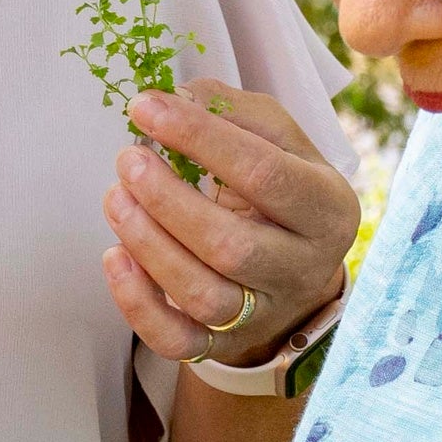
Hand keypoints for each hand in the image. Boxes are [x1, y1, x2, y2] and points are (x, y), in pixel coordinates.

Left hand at [102, 83, 359, 363]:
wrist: (294, 270)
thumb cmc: (278, 192)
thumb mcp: (278, 142)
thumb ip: (233, 112)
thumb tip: (175, 97)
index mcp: (327, 207)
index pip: (263, 173)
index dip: (200, 138)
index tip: (147, 108)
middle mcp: (304, 268)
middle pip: (231, 245)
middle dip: (168, 200)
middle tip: (128, 159)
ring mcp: (266, 314)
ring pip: (202, 294)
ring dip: (148, 244)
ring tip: (115, 197)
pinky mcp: (225, 345)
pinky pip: (177, 341)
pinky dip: (138, 304)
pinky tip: (114, 256)